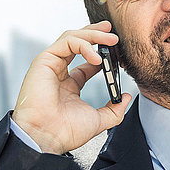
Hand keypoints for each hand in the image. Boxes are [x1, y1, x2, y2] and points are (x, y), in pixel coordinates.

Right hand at [12, 21, 131, 154]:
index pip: (86, 62)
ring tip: (111, 39)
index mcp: (69, 85)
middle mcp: (58, 73)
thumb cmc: (65, 131)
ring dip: (93, 34)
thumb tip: (125, 98)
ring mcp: (51, 65)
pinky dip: (84, 45)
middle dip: (97, 34)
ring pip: (72, 38)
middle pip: (78, 44)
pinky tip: (96, 57)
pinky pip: (66, 42)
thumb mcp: (98, 120)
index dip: (102, 54)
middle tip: (113, 34)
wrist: (46, 136)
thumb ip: (114, 110)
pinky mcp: (44, 60)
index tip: (118, 53)